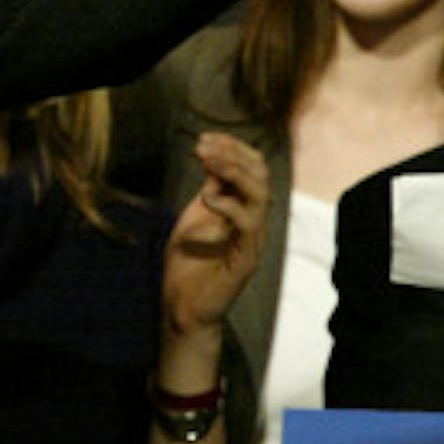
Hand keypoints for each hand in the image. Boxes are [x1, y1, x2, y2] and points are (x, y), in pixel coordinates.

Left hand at [161, 133, 267, 338]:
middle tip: (202, 145)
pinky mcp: (246, 259)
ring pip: (260, 195)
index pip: (252, 169)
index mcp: (242, 209)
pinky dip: (228, 206)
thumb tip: (212, 159)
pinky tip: (207, 198)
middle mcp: (253, 221)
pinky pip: (248, 225)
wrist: (183, 306)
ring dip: (233, 171)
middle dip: (232, 153)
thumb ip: (210, 191)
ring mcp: (252, 240)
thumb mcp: (196, 217)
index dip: (233, 148)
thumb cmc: (188, 263)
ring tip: (207, 160)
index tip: (205, 137)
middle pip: (260, 175)